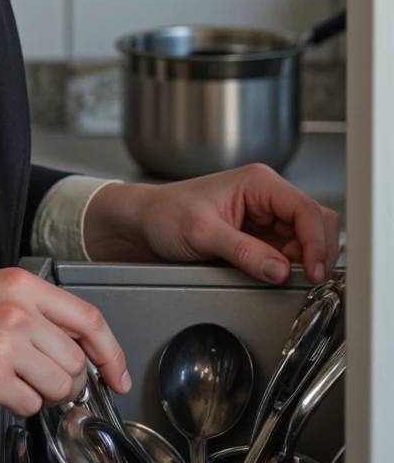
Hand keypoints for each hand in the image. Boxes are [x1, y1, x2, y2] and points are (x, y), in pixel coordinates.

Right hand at [0, 266, 129, 415]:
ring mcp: (4, 345)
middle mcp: (18, 311)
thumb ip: (33, 308)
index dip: (112, 353)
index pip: (90, 319)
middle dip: (70, 380)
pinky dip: (20, 406)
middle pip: (76, 360)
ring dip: (47, 395)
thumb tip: (72, 342)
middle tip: (49, 382)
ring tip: (20, 385)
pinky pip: (28, 405)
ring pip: (59, 386)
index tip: (116, 373)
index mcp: (22, 285)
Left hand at [82, 164, 341, 284]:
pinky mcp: (260, 237)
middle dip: (318, 251)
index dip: (317, 242)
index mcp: (258, 182)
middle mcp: (266, 196)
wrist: (144, 224)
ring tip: (290, 279)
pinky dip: (294, 267)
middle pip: (316, 222)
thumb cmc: (166, 214)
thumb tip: (280, 270)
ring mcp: (265, 217)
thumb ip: (243, 251)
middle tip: (310, 280)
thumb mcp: (202, 232)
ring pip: (307, 239)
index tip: (315, 271)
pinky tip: (282, 277)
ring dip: (306, 261)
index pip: (305, 209)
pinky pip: (290, 252)